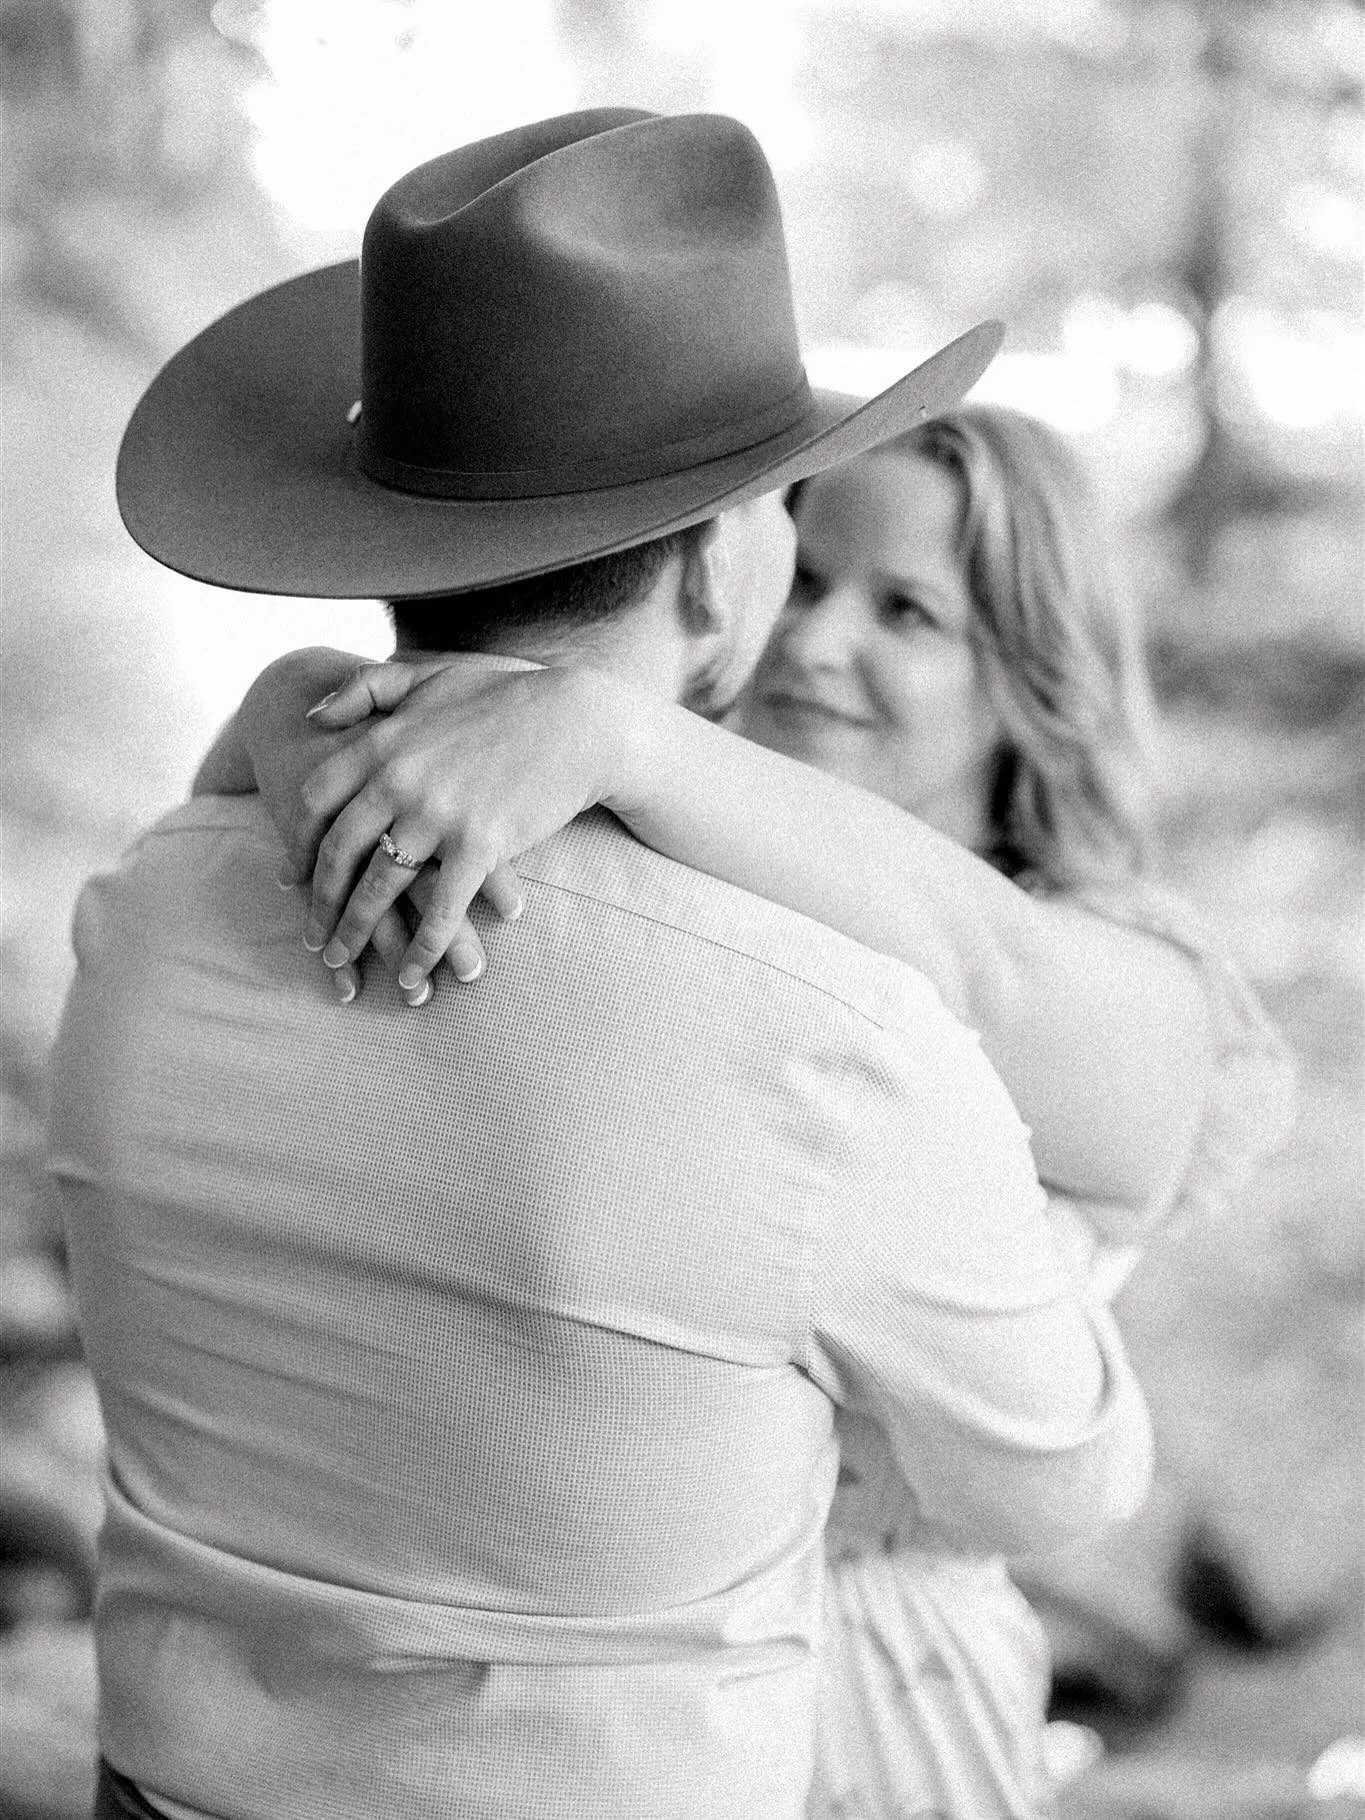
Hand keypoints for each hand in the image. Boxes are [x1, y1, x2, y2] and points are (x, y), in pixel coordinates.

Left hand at [296, 660, 636, 989]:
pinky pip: (441, 909)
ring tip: (343, 961)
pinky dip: (422, 948)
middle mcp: (398, 781)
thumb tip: (313, 715)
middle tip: (312, 937)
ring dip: (357, 932)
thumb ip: (365, 689)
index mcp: (381, 743)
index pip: (317, 803)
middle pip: (340, 854)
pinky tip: (412, 974)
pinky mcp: (479, 846)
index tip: (290, 880)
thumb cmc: (506, 697)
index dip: (300, 847)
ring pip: (380, 888)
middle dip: (319, 903)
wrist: (578, 722)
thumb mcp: (427, 677)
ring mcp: (437, 816)